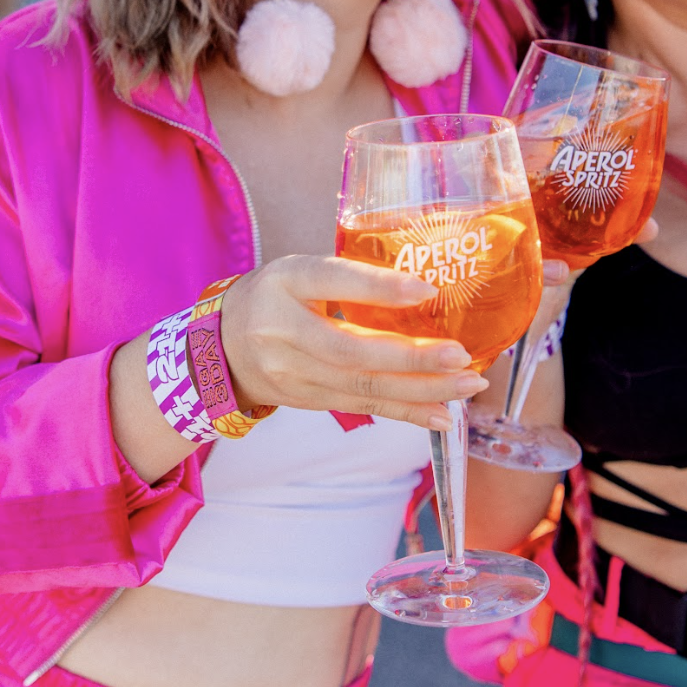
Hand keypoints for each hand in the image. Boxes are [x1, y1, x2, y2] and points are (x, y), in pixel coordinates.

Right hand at [219, 256, 488, 430]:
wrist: (219, 348)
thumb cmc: (276, 298)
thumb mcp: (300, 272)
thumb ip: (349, 278)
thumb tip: (425, 289)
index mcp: (286, 282)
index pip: (333, 281)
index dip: (380, 288)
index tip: (428, 289)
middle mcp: (284, 330)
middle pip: (353, 350)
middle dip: (414, 358)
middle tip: (462, 356)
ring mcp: (293, 374)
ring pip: (363, 386)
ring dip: (422, 390)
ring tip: (467, 385)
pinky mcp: (307, 401)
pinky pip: (363, 407)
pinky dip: (406, 412)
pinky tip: (443, 415)